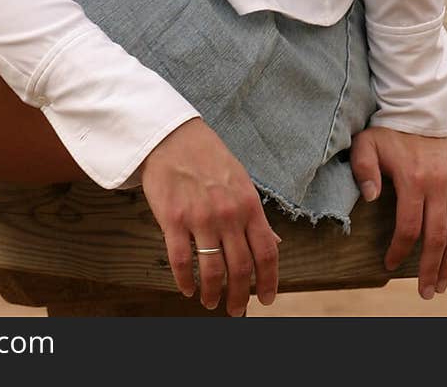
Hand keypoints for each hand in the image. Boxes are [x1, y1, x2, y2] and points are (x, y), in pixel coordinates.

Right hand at [139, 116, 280, 315]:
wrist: (173, 136)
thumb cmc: (209, 158)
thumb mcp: (241, 182)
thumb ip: (255, 215)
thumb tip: (274, 244)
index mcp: (249, 205)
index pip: (267, 253)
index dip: (268, 282)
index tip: (265, 299)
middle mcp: (228, 214)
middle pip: (240, 268)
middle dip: (239, 297)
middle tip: (235, 310)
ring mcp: (200, 217)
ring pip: (212, 270)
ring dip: (213, 293)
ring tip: (210, 302)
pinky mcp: (173, 219)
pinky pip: (181, 260)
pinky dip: (185, 281)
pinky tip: (187, 288)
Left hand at [350, 127, 446, 298]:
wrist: (420, 112)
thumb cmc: (387, 133)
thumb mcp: (367, 145)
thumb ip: (364, 170)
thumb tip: (370, 198)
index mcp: (413, 178)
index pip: (410, 227)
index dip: (400, 250)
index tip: (390, 265)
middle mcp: (440, 184)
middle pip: (438, 236)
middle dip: (431, 268)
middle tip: (426, 292)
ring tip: (442, 283)